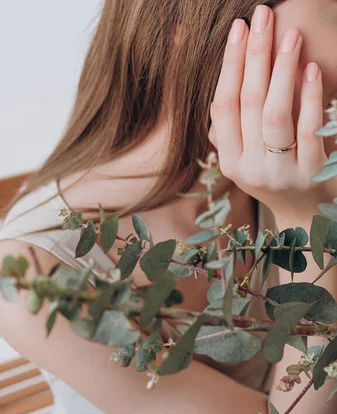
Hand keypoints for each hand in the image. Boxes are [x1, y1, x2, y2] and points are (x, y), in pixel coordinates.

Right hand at [208, 5, 330, 217]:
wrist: (303, 215)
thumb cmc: (276, 174)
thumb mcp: (248, 155)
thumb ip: (238, 123)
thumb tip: (231, 70)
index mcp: (230, 161)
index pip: (223, 106)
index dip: (230, 65)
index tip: (239, 29)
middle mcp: (249, 169)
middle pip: (248, 104)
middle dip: (254, 55)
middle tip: (263, 16)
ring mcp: (280, 173)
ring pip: (274, 115)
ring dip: (281, 71)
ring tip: (290, 35)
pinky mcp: (310, 173)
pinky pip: (308, 130)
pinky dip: (309, 97)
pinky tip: (311, 69)